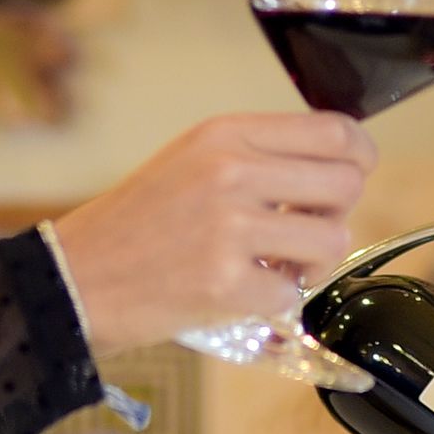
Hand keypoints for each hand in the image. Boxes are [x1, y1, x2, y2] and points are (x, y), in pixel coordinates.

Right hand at [49, 109, 376, 351]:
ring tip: (275, 265)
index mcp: (226, 134)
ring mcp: (229, 228)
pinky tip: (242, 293)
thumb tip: (337, 165)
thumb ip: (259, 155)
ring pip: (332, 241)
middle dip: (337, 215)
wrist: (75, 279)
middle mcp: (231, 172)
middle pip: (346, 184)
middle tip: (304, 232)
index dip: (358, 157)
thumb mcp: (193, 160)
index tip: (351, 176)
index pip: (334, 131)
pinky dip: (275, 302)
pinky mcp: (224, 283)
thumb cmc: (137, 223)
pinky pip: (293, 294)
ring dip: (313, 264)